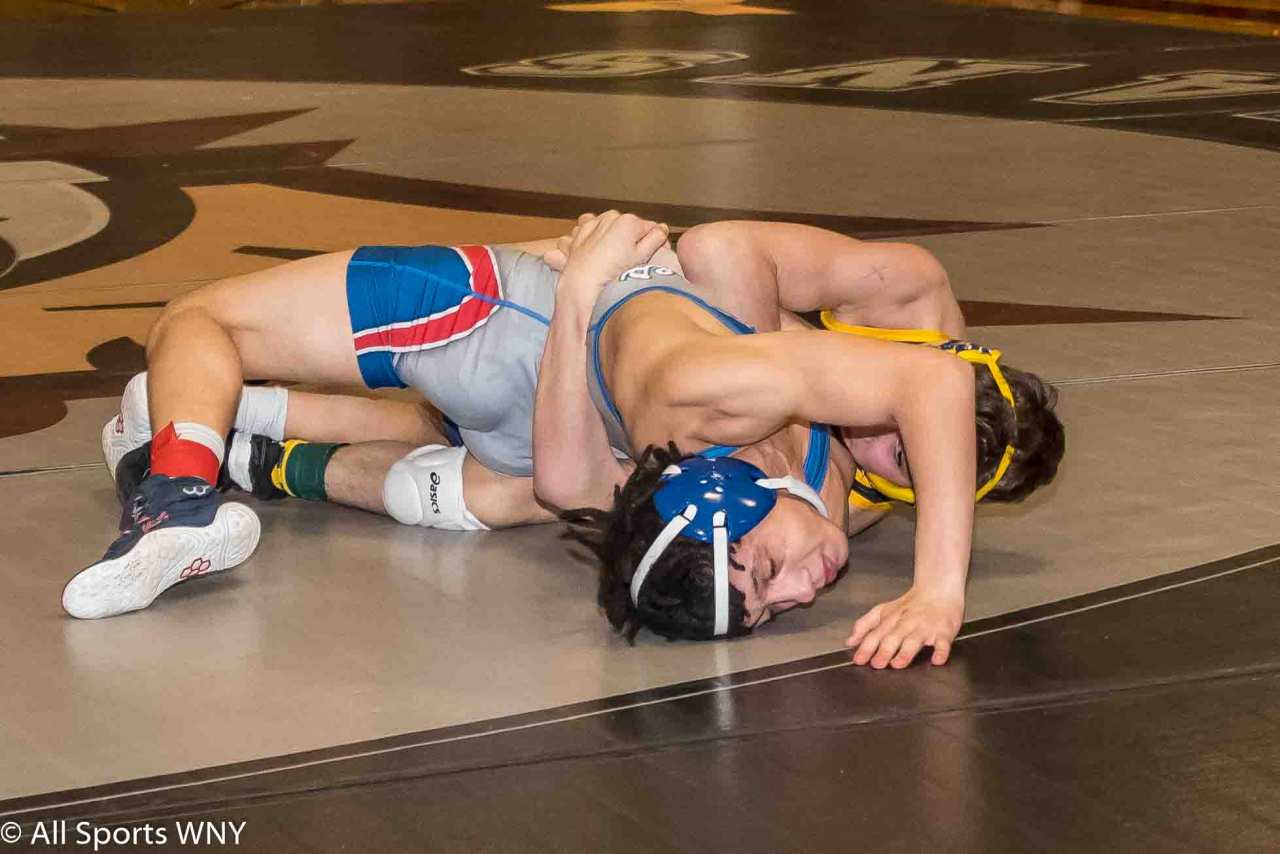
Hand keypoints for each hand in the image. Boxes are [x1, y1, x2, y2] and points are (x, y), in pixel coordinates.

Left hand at [552, 211, 668, 291]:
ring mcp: (592, 224)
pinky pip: (588, 231)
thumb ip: (656, 238)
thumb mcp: (643, 257)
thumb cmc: (614, 275)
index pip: (650, 228)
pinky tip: (594, 252)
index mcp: (628, 222)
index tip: (655, 257)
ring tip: (612, 259)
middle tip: (631, 261)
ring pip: (609, 227)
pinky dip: (592, 238)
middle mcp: (609, 218)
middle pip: (629, 228)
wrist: (583, 287)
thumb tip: (662, 229)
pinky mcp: (577, 235)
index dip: (655, 243)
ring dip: (612, 238)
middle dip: (632, 240)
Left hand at [844, 586, 963, 668]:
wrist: (938, 590)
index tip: (859, 660)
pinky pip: (943, 643)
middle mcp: (906, 624)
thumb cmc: (910, 605)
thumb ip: (865, 625)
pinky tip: (936, 660)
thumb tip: (850, 642)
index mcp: (891, 619)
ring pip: (914, 640)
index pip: (875, 634)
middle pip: (893, 637)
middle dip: (884, 651)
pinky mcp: (944, 632)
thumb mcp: (883, 611)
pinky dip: (940, 652)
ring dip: (905, 653)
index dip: (866, 647)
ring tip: (897, 664)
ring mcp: (925, 628)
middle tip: (876, 664)